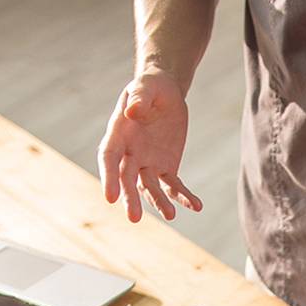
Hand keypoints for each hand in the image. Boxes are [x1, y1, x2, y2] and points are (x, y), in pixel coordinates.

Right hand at [97, 72, 203, 223]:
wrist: (165, 93)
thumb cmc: (150, 87)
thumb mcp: (145, 87)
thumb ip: (139, 99)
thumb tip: (133, 112)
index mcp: (118, 135)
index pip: (109, 159)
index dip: (109, 178)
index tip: (110, 198)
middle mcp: (129, 154)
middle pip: (128, 180)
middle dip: (130, 198)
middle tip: (133, 218)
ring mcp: (147, 164)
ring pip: (150, 188)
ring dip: (159, 202)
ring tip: (170, 214)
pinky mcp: (166, 168)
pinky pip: (174, 186)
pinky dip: (184, 197)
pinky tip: (196, 206)